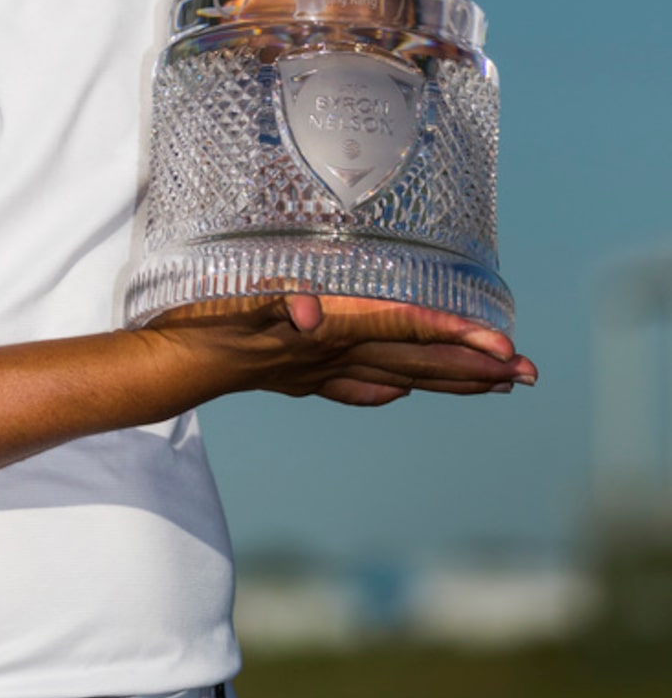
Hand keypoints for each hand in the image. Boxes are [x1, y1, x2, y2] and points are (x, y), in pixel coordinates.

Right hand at [153, 289, 536, 408]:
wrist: (168, 367)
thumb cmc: (201, 330)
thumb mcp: (236, 306)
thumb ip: (276, 304)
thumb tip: (310, 312)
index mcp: (330, 334)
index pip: (407, 332)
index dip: (456, 338)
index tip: (506, 350)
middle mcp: (333, 356)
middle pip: (417, 362)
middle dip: (474, 368)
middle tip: (529, 375)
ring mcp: (318, 369)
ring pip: (398, 376)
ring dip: (449, 379)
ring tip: (494, 384)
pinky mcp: (299, 374)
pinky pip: (358, 385)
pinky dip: (388, 388)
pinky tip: (398, 393)